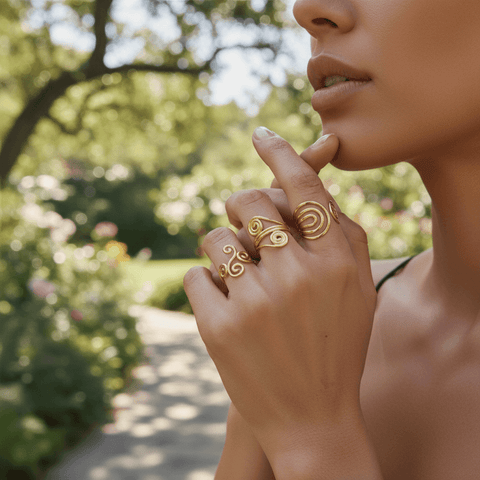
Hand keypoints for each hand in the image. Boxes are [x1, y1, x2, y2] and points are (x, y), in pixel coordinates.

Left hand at [184, 129, 376, 462]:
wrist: (313, 419)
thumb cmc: (337, 347)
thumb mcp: (358, 292)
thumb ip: (345, 235)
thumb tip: (311, 186)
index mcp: (336, 262)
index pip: (302, 187)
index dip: (281, 152)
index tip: (260, 133)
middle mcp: (298, 275)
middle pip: (247, 200)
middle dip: (239, 204)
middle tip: (240, 218)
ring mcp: (255, 302)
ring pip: (215, 237)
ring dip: (221, 248)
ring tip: (236, 272)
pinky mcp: (219, 328)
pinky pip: (197, 275)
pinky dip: (207, 283)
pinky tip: (225, 306)